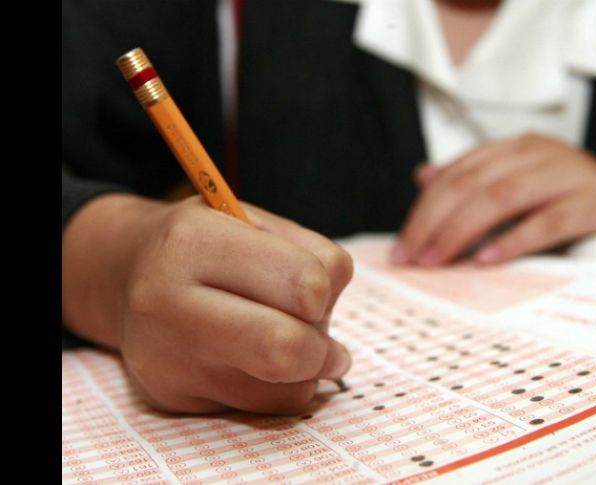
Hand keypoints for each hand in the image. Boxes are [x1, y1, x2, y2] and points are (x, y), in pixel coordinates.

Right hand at [62, 194, 353, 413]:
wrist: (125, 273)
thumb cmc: (209, 242)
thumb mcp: (255, 221)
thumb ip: (309, 252)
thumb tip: (332, 307)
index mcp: (195, 242)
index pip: (303, 283)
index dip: (326, 290)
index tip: (318, 290)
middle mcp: (168, 301)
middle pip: (284, 349)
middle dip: (322, 349)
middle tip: (327, 342)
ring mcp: (165, 356)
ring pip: (280, 389)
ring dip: (308, 371)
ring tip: (297, 345)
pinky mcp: (171, 394)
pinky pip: (260, 406)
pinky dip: (282, 389)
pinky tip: (266, 364)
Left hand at [392, 133, 595, 265]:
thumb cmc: (571, 206)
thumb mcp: (520, 189)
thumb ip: (475, 182)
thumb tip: (423, 176)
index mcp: (516, 149)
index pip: (458, 173)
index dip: (424, 209)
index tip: (401, 247)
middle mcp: (538, 153)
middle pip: (472, 183)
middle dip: (434, 222)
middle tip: (410, 259)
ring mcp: (569, 174)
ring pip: (502, 197)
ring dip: (461, 231)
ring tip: (436, 262)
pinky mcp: (595, 203)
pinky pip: (547, 221)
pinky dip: (512, 241)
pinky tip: (486, 261)